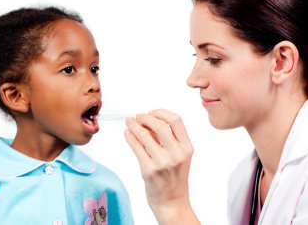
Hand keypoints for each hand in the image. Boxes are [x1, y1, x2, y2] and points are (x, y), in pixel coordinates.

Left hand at [125, 109, 199, 223]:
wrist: (172, 202)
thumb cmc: (174, 178)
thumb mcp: (179, 156)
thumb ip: (168, 139)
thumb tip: (148, 121)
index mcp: (187, 148)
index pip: (176, 120)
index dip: (161, 113)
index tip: (151, 113)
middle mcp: (177, 154)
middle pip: (160, 125)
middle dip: (145, 117)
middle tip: (137, 116)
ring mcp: (163, 162)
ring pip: (145, 135)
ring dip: (134, 125)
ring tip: (129, 123)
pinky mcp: (149, 170)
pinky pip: (136, 147)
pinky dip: (130, 137)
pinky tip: (127, 134)